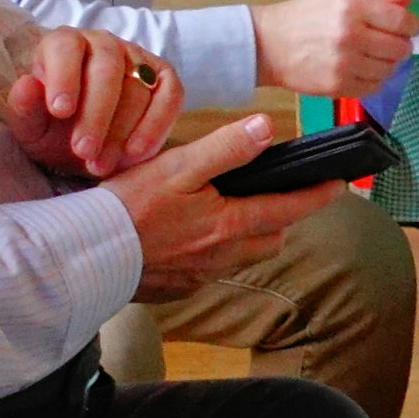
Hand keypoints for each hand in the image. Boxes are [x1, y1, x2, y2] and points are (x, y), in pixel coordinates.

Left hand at [6, 30, 179, 177]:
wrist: (86, 144)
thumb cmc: (55, 129)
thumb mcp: (32, 126)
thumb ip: (26, 108)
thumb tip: (27, 84)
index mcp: (64, 44)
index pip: (66, 47)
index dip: (65, 77)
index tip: (60, 111)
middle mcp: (104, 44)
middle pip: (107, 69)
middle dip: (96, 114)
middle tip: (83, 151)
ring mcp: (139, 59)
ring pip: (138, 88)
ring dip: (120, 131)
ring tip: (100, 165)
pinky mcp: (165, 79)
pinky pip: (170, 97)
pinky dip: (155, 127)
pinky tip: (136, 153)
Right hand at [107, 115, 343, 297]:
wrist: (80, 257)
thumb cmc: (125, 209)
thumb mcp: (176, 168)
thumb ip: (225, 149)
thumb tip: (267, 130)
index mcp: (228, 225)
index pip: (288, 209)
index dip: (317, 195)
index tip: (338, 184)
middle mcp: (221, 257)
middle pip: (270, 239)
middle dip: (282, 218)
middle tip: (280, 196)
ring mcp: (198, 276)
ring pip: (242, 256)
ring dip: (249, 236)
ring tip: (235, 212)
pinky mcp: (176, 287)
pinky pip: (211, 270)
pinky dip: (215, 252)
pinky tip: (193, 236)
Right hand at [253, 0, 418, 100]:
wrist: (269, 43)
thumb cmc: (308, 14)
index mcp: (352, 8)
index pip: (402, 21)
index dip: (412, 24)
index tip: (408, 25)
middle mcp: (349, 36)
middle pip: (401, 48)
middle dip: (401, 44)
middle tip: (387, 40)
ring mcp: (343, 64)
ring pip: (390, 70)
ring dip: (388, 63)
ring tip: (372, 53)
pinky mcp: (337, 86)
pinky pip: (374, 87)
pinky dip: (373, 79)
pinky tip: (361, 67)